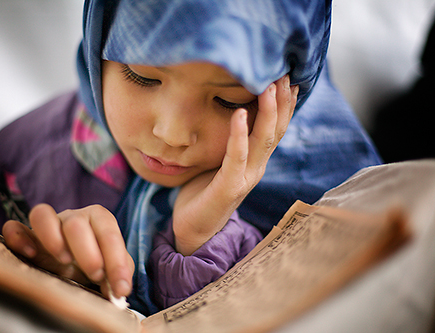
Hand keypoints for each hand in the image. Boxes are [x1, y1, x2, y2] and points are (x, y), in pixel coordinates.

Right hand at [2, 203, 133, 297]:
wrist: (73, 264)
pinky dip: (18, 238)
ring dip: (52, 237)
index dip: (116, 260)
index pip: (108, 231)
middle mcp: (72, 216)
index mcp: (98, 219)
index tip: (121, 287)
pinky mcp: (25, 236)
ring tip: (63, 260)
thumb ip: (120, 273)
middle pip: (76, 223)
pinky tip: (30, 254)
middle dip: (88, 252)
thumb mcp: (112, 266)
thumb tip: (119, 290)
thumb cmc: (95, 261)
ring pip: (43, 214)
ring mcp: (48, 224)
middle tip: (95, 275)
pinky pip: (14, 228)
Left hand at [173, 75, 298, 254]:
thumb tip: (232, 110)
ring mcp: (245, 178)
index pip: (275, 129)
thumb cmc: (204, 191)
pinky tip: (239, 112)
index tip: (288, 78)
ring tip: (270, 87)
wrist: (194, 228)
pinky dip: (238, 134)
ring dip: (268, 113)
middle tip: (284, 73)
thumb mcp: (220, 160)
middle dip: (282, 101)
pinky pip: (236, 156)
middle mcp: (256, 168)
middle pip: (276, 131)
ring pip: (263, 141)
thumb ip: (231, 141)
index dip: (284, 104)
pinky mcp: (229, 187)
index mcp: (255, 161)